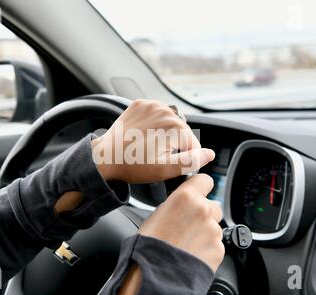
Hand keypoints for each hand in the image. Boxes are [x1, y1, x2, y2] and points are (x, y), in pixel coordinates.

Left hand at [91, 99, 214, 182]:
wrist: (105, 157)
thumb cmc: (133, 165)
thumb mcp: (165, 170)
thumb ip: (191, 161)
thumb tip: (210, 154)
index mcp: (175, 126)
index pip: (193, 145)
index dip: (185, 158)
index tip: (169, 164)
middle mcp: (166, 111)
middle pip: (182, 131)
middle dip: (175, 145)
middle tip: (157, 157)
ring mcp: (152, 105)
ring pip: (170, 121)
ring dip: (166, 133)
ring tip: (151, 146)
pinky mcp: (140, 104)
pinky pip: (156, 114)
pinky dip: (155, 123)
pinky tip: (145, 135)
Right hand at [117, 173, 223, 294]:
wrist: (155, 273)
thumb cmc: (150, 244)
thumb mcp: (158, 212)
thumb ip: (178, 203)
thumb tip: (183, 204)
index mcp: (186, 197)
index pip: (205, 180)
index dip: (201, 187)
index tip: (199, 192)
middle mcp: (203, 210)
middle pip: (211, 205)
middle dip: (203, 213)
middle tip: (187, 225)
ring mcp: (213, 230)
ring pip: (214, 225)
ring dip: (204, 231)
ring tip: (186, 243)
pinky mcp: (219, 248)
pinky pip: (215, 243)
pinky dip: (207, 247)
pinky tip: (192, 252)